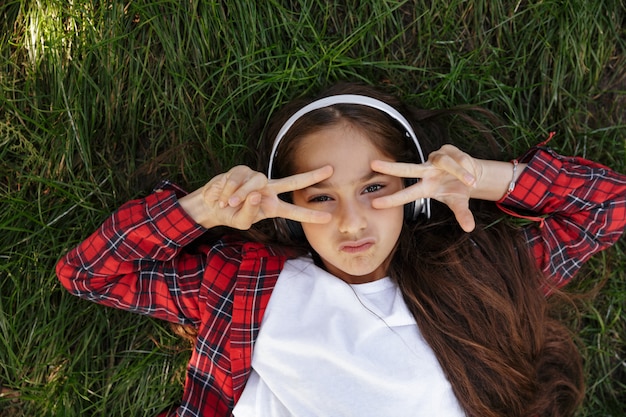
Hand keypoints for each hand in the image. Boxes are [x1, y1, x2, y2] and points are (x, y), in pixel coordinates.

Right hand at [197, 165, 332, 229]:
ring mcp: (257, 179)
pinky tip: (224, 196)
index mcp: (272, 206)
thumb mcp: (242, 222)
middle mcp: (269, 190)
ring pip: (256, 183)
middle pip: (293, 182)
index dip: (309, 215)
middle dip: (312, 176)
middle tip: (331, 170)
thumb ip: (251, 211)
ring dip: (241, 195)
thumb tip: (256, 194)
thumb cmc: (231, 215)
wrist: (212, 205)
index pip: (294, 211)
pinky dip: (229, 190)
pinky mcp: (243, 170)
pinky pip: (239, 179)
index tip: (328, 218)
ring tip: (230, 203)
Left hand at [371, 144, 480, 231]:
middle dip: (390, 167)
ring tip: (471, 181)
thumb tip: (469, 228)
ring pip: (447, 163)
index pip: (406, 195)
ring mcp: (435, 159)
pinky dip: (467, 167)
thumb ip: (462, 214)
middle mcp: (427, 172)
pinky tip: (472, 172)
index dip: (392, 200)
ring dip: (461, 173)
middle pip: (407, 169)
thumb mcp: (459, 203)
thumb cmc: (458, 190)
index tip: (374, 204)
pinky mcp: (447, 149)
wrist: (471, 173)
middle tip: (373, 165)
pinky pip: (460, 159)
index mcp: (426, 188)